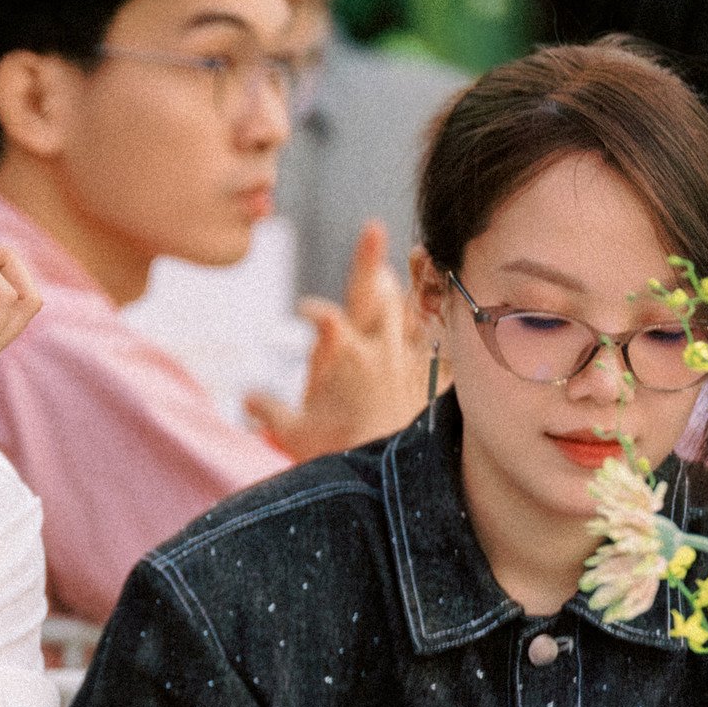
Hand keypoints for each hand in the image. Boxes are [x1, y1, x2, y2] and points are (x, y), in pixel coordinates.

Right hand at [247, 221, 428, 461]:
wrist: (383, 477)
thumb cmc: (335, 452)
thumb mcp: (294, 433)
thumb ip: (270, 410)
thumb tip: (248, 400)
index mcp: (343, 355)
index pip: (325, 317)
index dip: (314, 312)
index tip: (307, 313)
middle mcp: (378, 348)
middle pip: (374, 296)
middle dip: (369, 265)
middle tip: (374, 229)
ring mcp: (409, 359)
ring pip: (414, 309)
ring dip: (415, 283)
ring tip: (420, 253)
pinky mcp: (432, 376)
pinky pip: (447, 344)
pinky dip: (451, 326)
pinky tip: (459, 310)